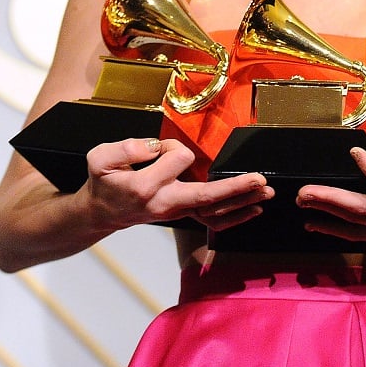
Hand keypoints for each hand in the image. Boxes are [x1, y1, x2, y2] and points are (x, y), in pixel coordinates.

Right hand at [80, 137, 273, 230]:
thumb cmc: (104, 182)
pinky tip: (254, 209)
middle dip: (235, 188)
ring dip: (242, 201)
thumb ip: (125, 149)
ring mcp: (176, 212)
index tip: (157, 148)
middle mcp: (166, 203)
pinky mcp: (182, 214)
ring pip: (215, 211)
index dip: (171, 145)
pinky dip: (236, 216)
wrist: (102, 211)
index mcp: (146, 187)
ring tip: (266, 192)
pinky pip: (213, 221)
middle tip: (259, 180)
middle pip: (207, 196)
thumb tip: (152, 147)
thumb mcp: (100, 158)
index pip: (177, 158)